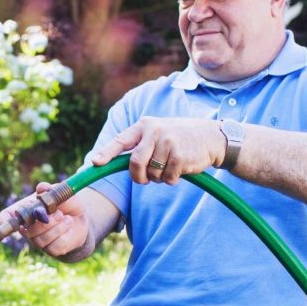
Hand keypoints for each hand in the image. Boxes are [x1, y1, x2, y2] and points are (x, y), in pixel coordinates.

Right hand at [0, 182, 90, 257]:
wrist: (80, 216)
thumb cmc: (65, 204)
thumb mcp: (60, 194)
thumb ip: (51, 190)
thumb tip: (42, 187)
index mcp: (24, 212)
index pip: (5, 218)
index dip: (4, 221)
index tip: (16, 219)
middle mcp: (28, 228)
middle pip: (26, 231)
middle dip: (45, 222)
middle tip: (59, 213)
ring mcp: (39, 241)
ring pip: (41, 240)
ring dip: (56, 227)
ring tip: (66, 218)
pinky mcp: (53, 249)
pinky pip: (54, 246)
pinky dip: (64, 234)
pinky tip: (69, 224)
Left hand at [90, 116, 227, 184]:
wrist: (211, 137)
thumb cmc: (179, 138)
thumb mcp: (157, 134)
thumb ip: (140, 146)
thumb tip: (114, 164)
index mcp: (144, 126)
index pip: (120, 141)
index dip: (107, 153)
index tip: (95, 163)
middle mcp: (154, 131)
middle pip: (135, 163)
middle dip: (139, 177)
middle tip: (147, 179)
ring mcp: (167, 142)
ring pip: (152, 173)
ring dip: (159, 178)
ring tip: (170, 166)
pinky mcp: (179, 155)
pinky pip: (167, 178)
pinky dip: (172, 179)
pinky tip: (180, 168)